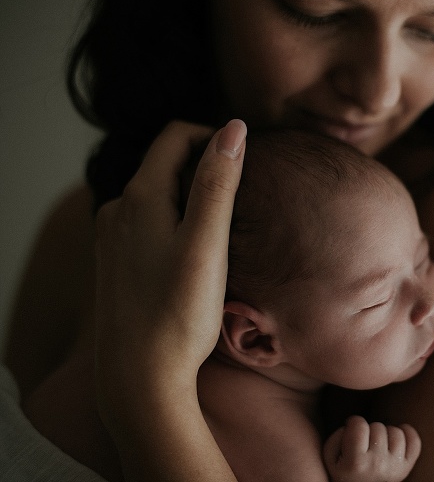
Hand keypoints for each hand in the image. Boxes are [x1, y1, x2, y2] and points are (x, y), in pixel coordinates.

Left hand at [92, 120, 244, 481]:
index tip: (246, 158)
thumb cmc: (178, 312)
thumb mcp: (206, 242)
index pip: (175, 136)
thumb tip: (234, 128)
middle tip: (243, 192)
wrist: (139, 378)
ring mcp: (114, 238)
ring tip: (224, 224)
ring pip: (158, 195)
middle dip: (204, 166)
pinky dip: (175, 222)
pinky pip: (149, 223)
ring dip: (190, 196)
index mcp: (139, 197)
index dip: (212, 136)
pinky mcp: (117, 263)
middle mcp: (118, 210)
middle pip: (165, 163)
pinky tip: (195, 252)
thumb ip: (218, 182)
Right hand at [323, 416, 420, 481]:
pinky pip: (414, 441)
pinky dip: (408, 433)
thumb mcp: (329, 459)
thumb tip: (353, 424)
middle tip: (364, 441)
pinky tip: (396, 435)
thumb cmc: (343, 473)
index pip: (359, 424)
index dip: (354, 423)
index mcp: (355, 462)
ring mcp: (394, 467)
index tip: (351, 429)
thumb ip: (336, 438)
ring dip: (386, 433)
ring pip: (396, 432)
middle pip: (377, 426)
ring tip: (377, 443)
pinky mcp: (405, 468)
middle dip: (369, 430)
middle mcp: (377, 465)